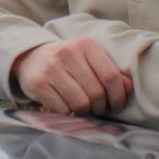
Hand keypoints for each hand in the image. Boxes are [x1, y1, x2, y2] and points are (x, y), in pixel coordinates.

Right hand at [11, 38, 131, 116]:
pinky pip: (62, 109)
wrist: (30, 57)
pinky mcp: (39, 84)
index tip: (116, 106)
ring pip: (81, 103)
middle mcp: (68, 53)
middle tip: (96, 109)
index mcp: (85, 45)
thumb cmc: (67, 62)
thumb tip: (128, 88)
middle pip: (96, 93)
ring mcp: (52, 69)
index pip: (110, 76)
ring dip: (84, 112)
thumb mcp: (88, 59)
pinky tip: (66, 107)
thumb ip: (109, 72)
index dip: (118, 96)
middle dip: (100, 107)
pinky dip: (68, 114)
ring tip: (82, 109)